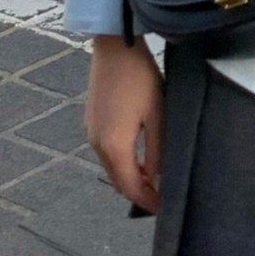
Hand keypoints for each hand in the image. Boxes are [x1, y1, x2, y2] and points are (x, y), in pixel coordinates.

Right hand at [85, 35, 163, 212]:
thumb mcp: (157, 114)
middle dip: (138, 192)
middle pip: (118, 180)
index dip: (147, 201)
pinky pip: (106, 151)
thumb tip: (158, 178)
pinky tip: (138, 156)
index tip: (164, 209)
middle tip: (161, 197)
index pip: (130, 188)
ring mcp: (90, 131)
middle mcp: (96, 143)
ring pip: (111, 166)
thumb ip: (157, 150)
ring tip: (153, 179)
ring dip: (130, 176)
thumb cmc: (140, 77)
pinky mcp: (91, 120)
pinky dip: (122, 161)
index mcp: (113, 146)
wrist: (114, 46)